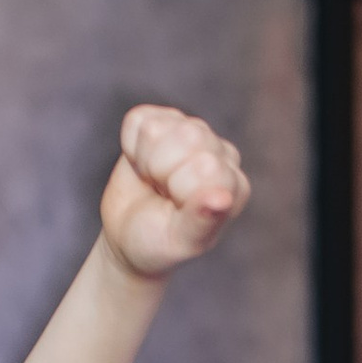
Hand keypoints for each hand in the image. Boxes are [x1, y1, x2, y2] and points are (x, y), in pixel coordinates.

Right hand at [101, 106, 249, 280]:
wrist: (128, 237)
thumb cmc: (160, 242)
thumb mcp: (181, 241)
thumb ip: (202, 221)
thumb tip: (222, 198)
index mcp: (232, 184)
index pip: (206, 164)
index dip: (179, 188)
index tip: (176, 207)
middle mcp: (219, 152)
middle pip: (186, 135)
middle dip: (162, 171)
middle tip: (163, 194)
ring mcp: (193, 133)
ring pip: (158, 128)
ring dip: (146, 159)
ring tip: (155, 182)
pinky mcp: (164, 120)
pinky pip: (138, 120)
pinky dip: (131, 146)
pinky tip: (143, 165)